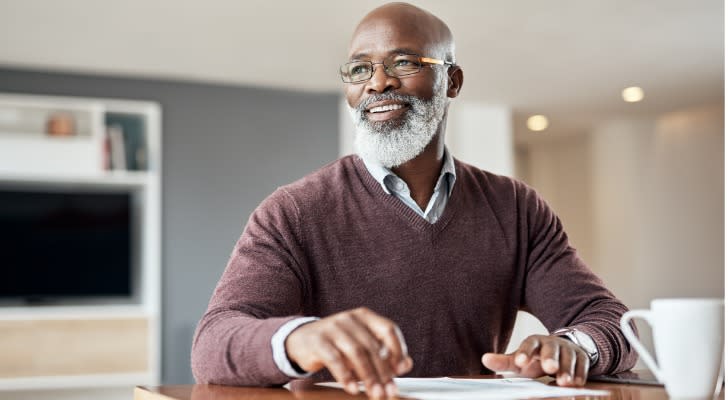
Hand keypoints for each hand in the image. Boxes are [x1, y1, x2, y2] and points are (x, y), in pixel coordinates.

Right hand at [285, 307, 412, 398]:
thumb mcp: (361, 345)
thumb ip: (384, 353)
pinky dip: (346, 376)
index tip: (401, 370)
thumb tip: (407, 364)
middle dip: (383, 372)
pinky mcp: (318, 340)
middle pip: (372, 346)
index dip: (397, 350)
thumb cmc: (336, 344)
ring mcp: (333, 328)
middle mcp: (349, 319)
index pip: (388, 329)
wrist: (300, 340)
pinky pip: (335, 359)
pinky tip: (352, 388)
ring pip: (356, 353)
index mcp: (364, 316)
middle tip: (388, 391)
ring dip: (368, 376)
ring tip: (374, 393)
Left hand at [481, 334, 589, 386]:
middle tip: (549, 368)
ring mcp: (568, 349)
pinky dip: (580, 374)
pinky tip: (577, 383)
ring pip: (569, 357)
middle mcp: (552, 343)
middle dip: (550, 358)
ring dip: (567, 370)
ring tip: (565, 382)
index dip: (524, 352)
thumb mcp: (521, 359)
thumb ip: (504, 361)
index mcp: (534, 342)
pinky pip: (583, 365)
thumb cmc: (536, 358)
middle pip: (551, 348)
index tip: (520, 362)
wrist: (562, 349)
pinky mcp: (581, 357)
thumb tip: (485, 359)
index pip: (529, 344)